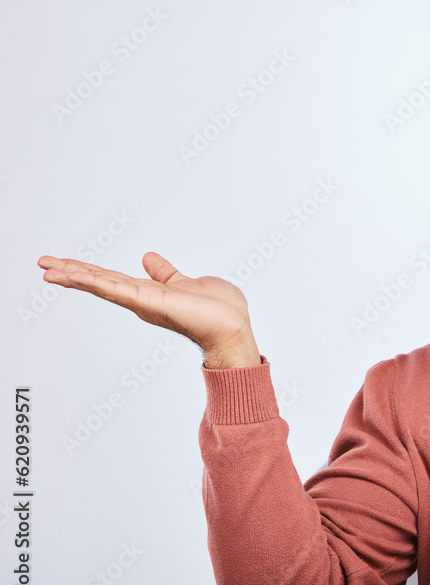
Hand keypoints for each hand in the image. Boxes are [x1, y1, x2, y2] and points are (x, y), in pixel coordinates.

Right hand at [37, 252, 260, 368]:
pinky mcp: (150, 303)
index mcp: (149, 293)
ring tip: (46, 268)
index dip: (87, 270)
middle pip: (100, 281)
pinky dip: (95, 282)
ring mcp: (144, 302)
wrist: (233, 326)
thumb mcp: (187, 282)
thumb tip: (148, 257)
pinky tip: (75, 275)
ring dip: (74, 276)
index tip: (64, 263)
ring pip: (102, 285)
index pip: (111, 279)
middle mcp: (141, 300)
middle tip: (42, 262)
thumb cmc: (219, 309)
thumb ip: (165, 273)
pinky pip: (117, 290)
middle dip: (71, 272)